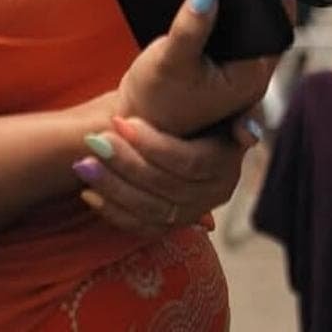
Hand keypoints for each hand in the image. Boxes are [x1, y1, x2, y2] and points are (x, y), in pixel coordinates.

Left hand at [78, 110, 248, 233]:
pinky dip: (112, 212)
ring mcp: (190, 213)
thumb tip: (249, 134)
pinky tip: (88, 193)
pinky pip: (140, 228)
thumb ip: (235, 113)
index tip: (120, 121)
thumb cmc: (192, 110)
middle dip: (126, 162)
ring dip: (113, 187)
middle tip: (95, 140)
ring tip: (83, 164)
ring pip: (150, 209)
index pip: (190, 162)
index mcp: (224, 163)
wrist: (178, 130)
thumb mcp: (216, 104)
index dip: (153, 144)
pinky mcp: (168, 226)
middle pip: (166, 186)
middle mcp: (213, 193)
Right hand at [115, 0, 275, 136]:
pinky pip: (238, 35)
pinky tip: (213, 0)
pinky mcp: (227, 68)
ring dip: (243, 3)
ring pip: (253, 28)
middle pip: (267, 22)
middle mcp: (255, 75)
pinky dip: (229, 17)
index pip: (274, 23)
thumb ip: (191, 25)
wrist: (140, 124)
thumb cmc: (156, 101)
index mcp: (251, 75)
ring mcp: (242, 72)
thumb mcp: (171, 58)